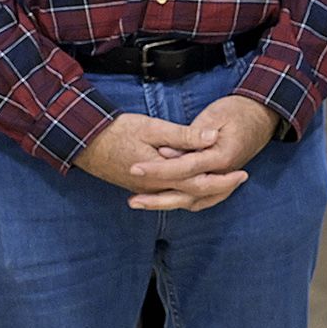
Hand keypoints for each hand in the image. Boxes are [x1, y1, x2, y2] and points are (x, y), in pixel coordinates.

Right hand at [75, 99, 273, 211]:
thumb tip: (213, 137)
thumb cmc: (117, 131)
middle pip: (195, 197)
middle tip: (240, 179)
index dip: (224, 179)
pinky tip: (194, 186)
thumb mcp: (153, 127)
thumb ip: (184, 136)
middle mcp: (156, 188)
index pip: (200, 183)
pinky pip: (170, 196)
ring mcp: (147, 191)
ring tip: (224, 184)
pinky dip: (187, 194)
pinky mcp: (140, 188)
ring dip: (205, 194)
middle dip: (220, 189)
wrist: (83, 142)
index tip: (242, 172)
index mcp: (162, 175)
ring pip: (182, 200)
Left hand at [129, 94, 278, 211]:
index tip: (135, 169)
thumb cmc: (238, 111)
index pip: (184, 168)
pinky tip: (165, 200)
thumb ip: (190, 136)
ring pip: (194, 201)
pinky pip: (201, 198)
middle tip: (132, 201)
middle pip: (187, 193)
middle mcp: (223, 173)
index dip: (158, 169)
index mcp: (222, 157)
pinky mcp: (221, 179)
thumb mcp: (214, 115)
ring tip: (141, 204)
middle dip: (158, 199)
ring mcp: (223, 178)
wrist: (263, 115)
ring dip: (167, 204)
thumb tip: (168, 153)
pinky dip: (182, 201)